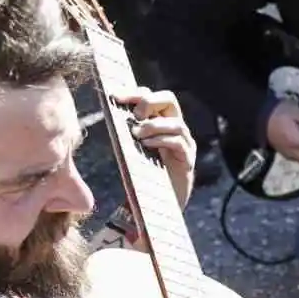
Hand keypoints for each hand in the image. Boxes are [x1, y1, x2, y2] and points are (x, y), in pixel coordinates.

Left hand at [114, 88, 196, 209]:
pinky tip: (147, 145)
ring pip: (176, 123)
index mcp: (161, 122)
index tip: (114, 96)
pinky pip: (179, 143)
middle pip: (169, 99)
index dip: (134, 93)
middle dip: (149, 102)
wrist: (158, 204)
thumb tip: (110, 108)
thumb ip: (126, 129)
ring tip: (136, 134)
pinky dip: (161, 140)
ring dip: (153, 125)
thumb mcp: (130, 147)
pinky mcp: (188, 161)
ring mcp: (185, 145)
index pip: (153, 96)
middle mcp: (176, 130)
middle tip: (134, 115)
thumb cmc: (142, 175)